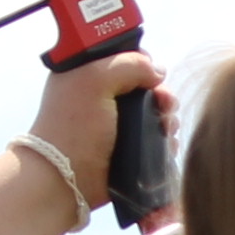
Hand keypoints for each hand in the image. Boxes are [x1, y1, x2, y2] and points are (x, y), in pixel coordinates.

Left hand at [24, 48, 169, 215]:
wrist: (66, 179)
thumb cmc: (75, 127)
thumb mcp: (95, 80)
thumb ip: (129, 65)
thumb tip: (159, 71)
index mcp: (85, 73)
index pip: (121, 55)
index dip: (141, 61)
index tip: (152, 73)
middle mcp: (99, 96)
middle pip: (142, 84)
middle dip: (159, 92)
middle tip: (166, 103)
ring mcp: (113, 123)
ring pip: (151, 110)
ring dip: (165, 115)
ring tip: (167, 126)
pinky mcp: (125, 146)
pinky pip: (153, 135)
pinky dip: (163, 136)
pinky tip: (167, 141)